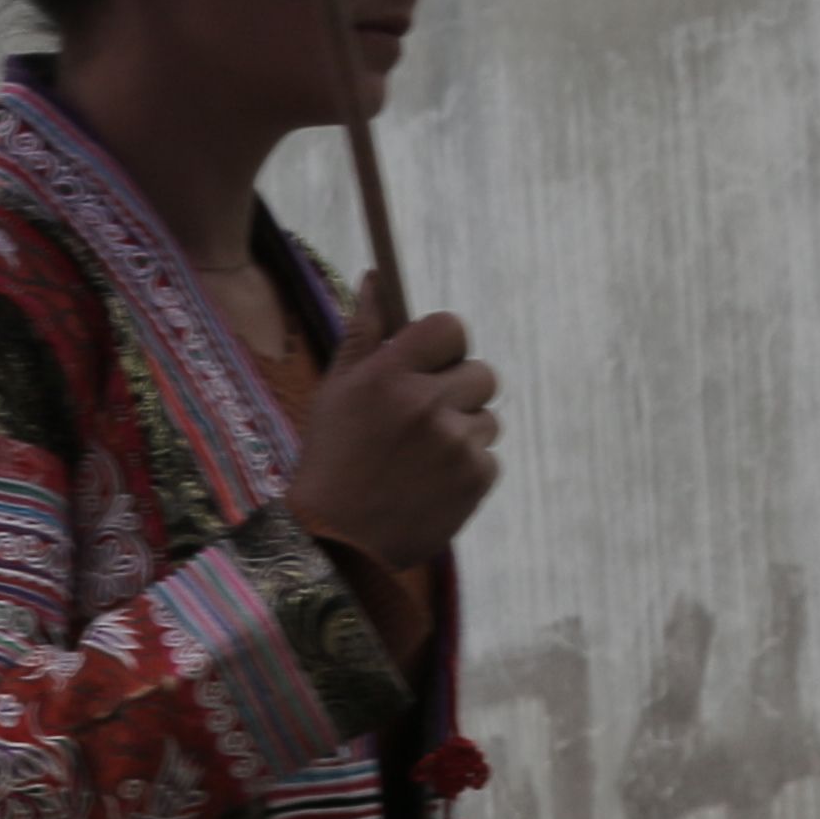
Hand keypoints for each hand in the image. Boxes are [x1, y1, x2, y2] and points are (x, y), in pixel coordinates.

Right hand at [284, 311, 499, 571]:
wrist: (334, 542)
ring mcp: (455, 442)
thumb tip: (378, 276)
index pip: (451, 327)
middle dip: (457, 393)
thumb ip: (364, 332)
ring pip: (487, 418)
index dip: (443, 346)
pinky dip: (465, 469)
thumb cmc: (330, 459)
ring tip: (420, 461)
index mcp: (389, 375)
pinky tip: (429, 484)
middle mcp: (425, 403)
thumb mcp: (335, 392)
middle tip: (420, 423)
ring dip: (462, 433)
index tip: (428, 366)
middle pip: (481, 373)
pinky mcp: (476, 478)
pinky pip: (489, 456)